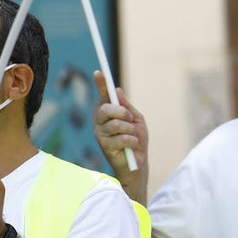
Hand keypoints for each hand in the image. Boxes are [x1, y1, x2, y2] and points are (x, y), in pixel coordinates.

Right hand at [93, 71, 148, 201]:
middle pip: (106, 108)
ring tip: (133, 139)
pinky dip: (131, 141)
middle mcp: (101, 123)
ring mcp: (101, 134)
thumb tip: (118, 91)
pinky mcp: (104, 146)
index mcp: (110, 115)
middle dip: (121, 112)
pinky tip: (131, 148)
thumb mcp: (137, 121)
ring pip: (115, 123)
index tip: (99, 72)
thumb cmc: (137, 143)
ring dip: (130, 130)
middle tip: (130, 119)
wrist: (138, 165)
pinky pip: (121, 137)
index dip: (101, 84)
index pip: (103, 96)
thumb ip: (127, 107)